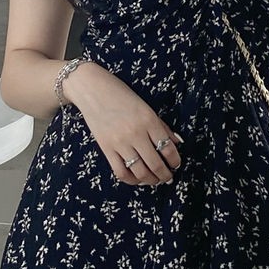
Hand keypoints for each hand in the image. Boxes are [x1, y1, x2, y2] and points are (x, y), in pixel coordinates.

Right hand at [65, 62, 182, 186]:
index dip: (175, 161)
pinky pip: (121, 172)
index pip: (168, 148)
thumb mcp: (145, 106)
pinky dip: (131, 180)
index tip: (176, 165)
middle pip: (155, 164)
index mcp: (149, 119)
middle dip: (165, 175)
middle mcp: (136, 133)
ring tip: (155, 180)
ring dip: (151, 180)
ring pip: (140, 172)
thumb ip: (161, 126)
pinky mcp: (106, 149)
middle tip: (168, 177)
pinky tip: (137, 178)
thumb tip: (176, 143)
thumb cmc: (121, 94)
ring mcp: (120, 142)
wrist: (92, 88)